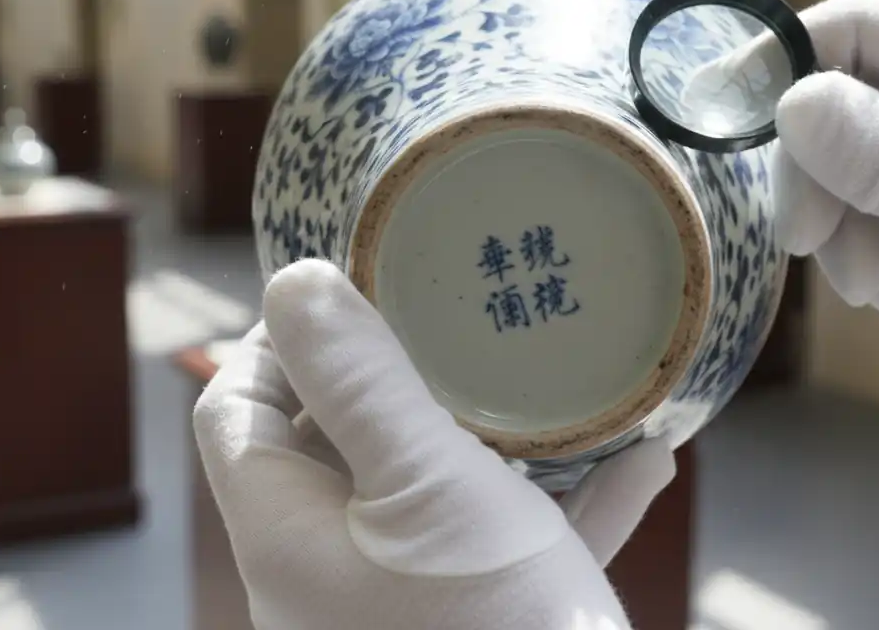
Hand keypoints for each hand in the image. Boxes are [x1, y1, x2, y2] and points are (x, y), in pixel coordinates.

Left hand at [193, 259, 675, 629]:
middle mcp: (331, 574)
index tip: (352, 287)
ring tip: (552, 380)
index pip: (237, 408)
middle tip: (459, 315)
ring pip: (435, 496)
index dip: (279, 339)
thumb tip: (292, 282)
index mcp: (289, 532)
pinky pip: (513, 556)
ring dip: (496, 436)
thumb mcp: (426, 489)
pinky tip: (641, 467)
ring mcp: (404, 613)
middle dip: (398, 374)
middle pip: (336, 444)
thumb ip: (357, 383)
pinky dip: (565, 510)